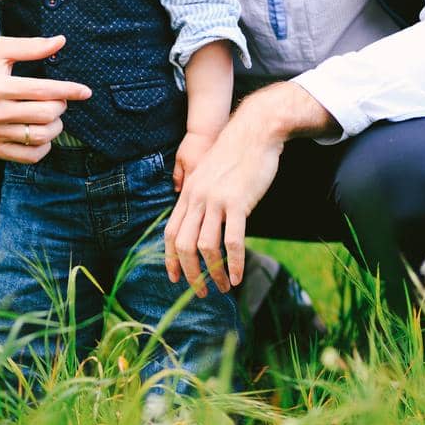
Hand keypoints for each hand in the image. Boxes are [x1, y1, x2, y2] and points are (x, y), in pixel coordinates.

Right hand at [0, 32, 91, 161]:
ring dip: (56, 126)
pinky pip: (30, 156)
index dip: (68, 90)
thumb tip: (61, 41)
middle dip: (61, 106)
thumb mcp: (0, 50)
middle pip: (45, 114)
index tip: (85, 91)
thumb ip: (31, 46)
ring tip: (53, 116)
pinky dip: (44, 146)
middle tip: (59, 100)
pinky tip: (42, 132)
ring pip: (40, 136)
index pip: (42, 90)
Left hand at [163, 97, 284, 296]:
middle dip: (190, 274)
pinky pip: (233, 241)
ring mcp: (216, 200)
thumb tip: (198, 219)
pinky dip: (234, 263)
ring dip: (213, 273)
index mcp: (188, 192)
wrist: (255, 132)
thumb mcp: (209, 174)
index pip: (171, 232)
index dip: (170, 258)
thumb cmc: (235, 155)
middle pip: (184, 245)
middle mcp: (197, 198)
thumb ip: (200, 195)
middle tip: (201, 292)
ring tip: (223, 287)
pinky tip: (238, 276)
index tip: (174, 278)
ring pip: (206, 247)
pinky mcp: (238, 202)